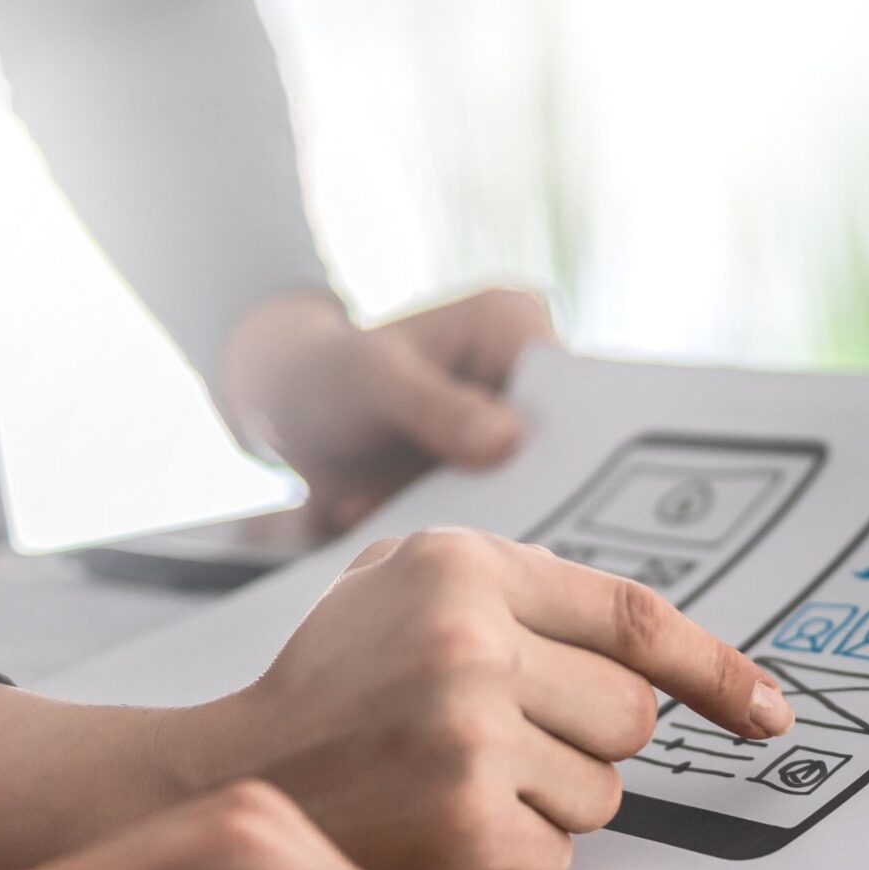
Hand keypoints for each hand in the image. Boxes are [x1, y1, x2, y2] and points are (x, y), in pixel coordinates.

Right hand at [173, 529, 794, 869]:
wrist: (221, 783)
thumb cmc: (326, 693)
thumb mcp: (395, 592)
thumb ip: (511, 591)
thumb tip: (655, 641)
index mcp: (460, 565)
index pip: (635, 618)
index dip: (716, 670)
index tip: (769, 710)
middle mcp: (470, 639)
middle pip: (632, 714)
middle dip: (589, 741)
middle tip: (505, 745)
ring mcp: (470, 732)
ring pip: (603, 791)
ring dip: (552, 803)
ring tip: (456, 785)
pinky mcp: (467, 820)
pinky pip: (559, 852)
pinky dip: (515, 856)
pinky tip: (444, 833)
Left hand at [222, 288, 555, 531]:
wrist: (290, 415)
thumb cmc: (326, 376)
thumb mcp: (372, 382)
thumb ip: (435, 407)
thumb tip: (510, 442)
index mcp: (517, 324)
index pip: (578, 391)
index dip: (576, 447)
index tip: (543, 494)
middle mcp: (531, 376)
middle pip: (569, 449)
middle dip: (534, 495)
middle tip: (491, 533)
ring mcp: (517, 431)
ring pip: (543, 493)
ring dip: (501, 522)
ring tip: (446, 536)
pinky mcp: (497, 477)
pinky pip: (510, 516)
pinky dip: (477, 537)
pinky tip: (436, 545)